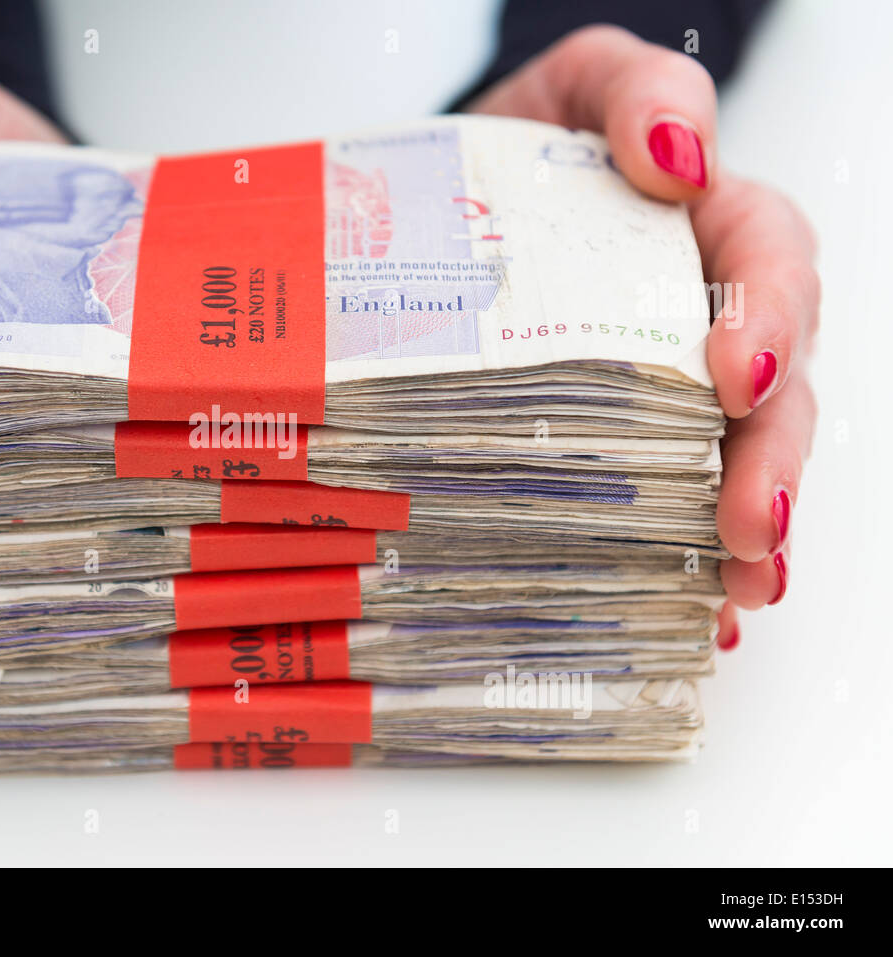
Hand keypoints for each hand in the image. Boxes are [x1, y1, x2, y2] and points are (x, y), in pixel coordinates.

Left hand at [468, 26, 817, 648]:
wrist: (459, 198)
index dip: (765, 319)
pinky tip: (695, 612)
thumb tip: (677, 153)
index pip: (770, 263)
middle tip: (751, 525)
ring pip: (735, 456)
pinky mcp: (623, 438)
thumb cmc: (526, 145)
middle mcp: (706, 313)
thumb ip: (636, 92)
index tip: (732, 375)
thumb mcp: (577, 86)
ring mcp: (669, 383)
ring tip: (740, 591)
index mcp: (712, 228)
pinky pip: (671, 498)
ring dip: (749, 529)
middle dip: (768, 457)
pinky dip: (690, 558)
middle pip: (772, 385)